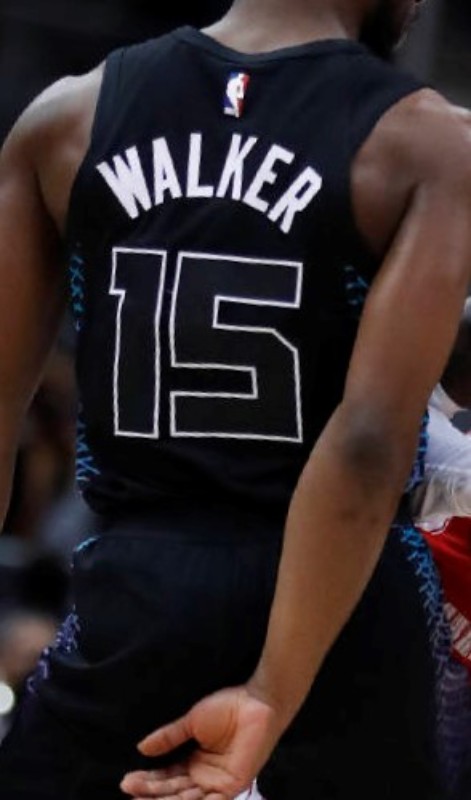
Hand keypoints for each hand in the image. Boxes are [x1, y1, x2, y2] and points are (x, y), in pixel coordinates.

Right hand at [121, 685, 281, 798]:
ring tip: (141, 797)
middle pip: (172, 790)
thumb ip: (169, 737)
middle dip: (149, 791)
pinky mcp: (231, 787)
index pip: (167, 776)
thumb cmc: (228, 707)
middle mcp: (203, 776)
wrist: (255, 703)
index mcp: (195, 761)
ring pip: (186, 798)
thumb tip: (141, 747)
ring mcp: (217, 784)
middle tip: (127, 788)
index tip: (126, 781)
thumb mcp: (192, 722)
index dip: (147, 780)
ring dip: (163, 798)